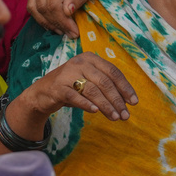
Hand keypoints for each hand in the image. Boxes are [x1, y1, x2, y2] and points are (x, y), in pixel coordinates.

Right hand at [21, 53, 137, 121]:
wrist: (41, 93)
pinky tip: (96, 112)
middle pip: (105, 82)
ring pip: (92, 90)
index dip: (125, 87)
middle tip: (125, 115)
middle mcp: (80, 62)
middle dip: (117, 100)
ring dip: (106, 106)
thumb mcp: (89, 83)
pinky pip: (75, 96)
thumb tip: (126, 103)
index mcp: (91, 58)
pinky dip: (87, 104)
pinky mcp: (58, 87)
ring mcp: (68, 73)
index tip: (134, 102)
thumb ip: (105, 88)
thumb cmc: (70, 88)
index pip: (113, 72)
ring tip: (115, 117)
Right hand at [28, 0, 124, 37]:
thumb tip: (66, 12)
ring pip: (33, 6)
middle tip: (72, 34)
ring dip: (46, 22)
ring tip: (63, 30)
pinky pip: (34, 3)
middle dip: (56, 23)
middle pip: (41, 7)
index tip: (75, 32)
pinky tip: (56, 23)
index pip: (52, 4)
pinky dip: (42, 15)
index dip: (63, 21)